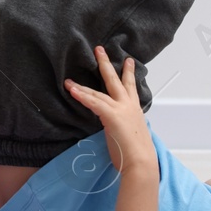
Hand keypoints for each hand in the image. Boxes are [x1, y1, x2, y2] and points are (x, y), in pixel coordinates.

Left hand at [64, 46, 157, 175]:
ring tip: (69, 79)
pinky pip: (93, 103)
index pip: (131, 86)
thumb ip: (125, 124)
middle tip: (99, 49)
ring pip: (99, 92)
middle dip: (106, 64)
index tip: (128, 61)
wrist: (141, 161)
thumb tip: (119, 125)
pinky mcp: (111, 116)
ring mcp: (120, 109)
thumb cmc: (136, 152)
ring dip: (82, 85)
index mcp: (135, 109)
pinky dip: (82, 96)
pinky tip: (72, 90)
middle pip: (115, 80)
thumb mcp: (132, 133)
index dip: (128, 73)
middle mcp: (128, 105)